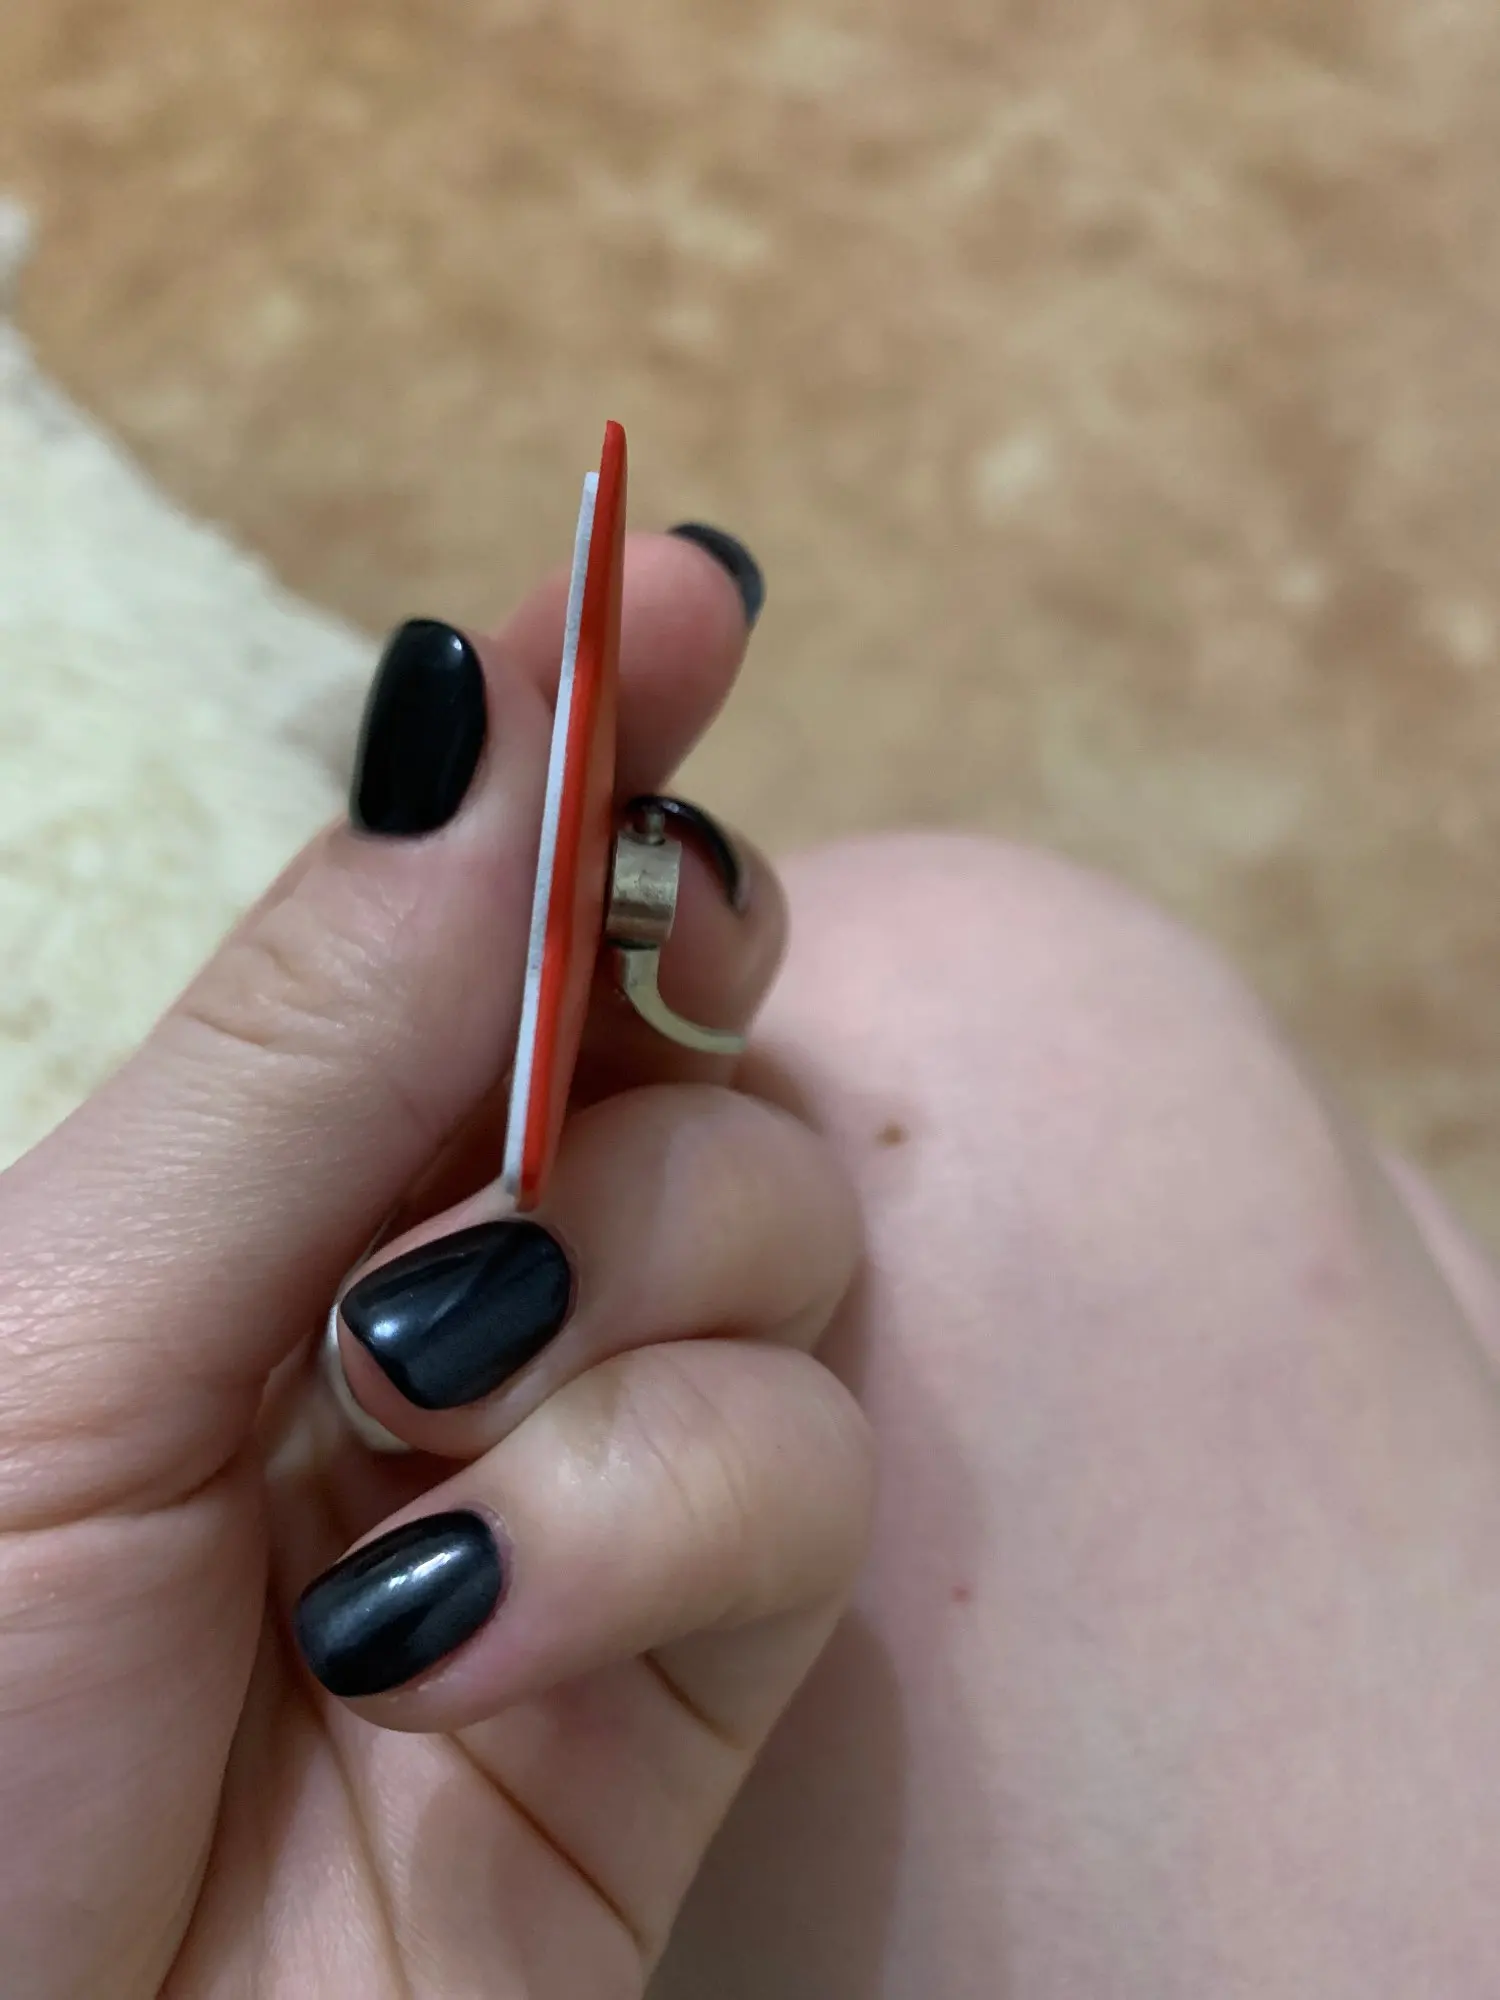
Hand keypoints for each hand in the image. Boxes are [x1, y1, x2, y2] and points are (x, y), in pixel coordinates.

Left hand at [0, 534, 872, 1999]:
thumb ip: (312, 1040)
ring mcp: (603, 1456)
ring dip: (620, 1289)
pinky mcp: (703, 1645)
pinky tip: (457, 1620)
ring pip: (782, 1222)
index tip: (668, 585)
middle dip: (659, 980)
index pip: (488, 907)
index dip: (591, 736)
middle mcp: (471, 1283)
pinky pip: (805, 1469)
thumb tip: (485, 723)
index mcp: (287, 1176)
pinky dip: (651, 1506)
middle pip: (682, 1030)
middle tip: (613, 988)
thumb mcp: (68, 1327)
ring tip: (418, 1426)